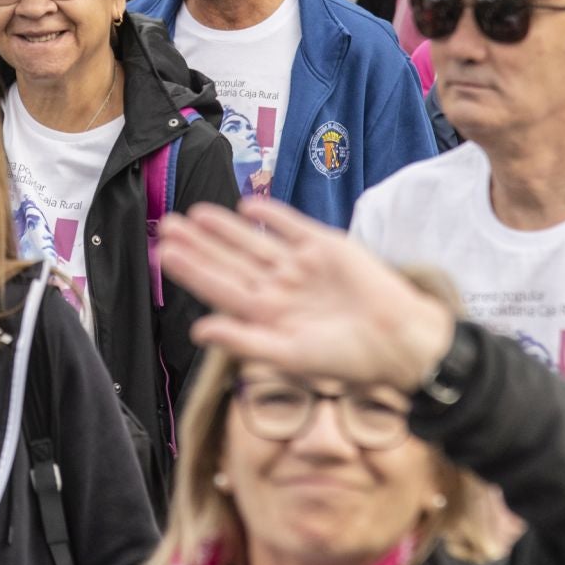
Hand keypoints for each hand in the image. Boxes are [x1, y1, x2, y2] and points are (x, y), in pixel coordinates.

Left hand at [159, 198, 455, 392]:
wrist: (400, 340)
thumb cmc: (348, 359)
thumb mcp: (291, 355)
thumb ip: (244, 340)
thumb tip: (198, 331)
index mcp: (267, 315)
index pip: (220, 288)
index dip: (192, 271)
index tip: (164, 254)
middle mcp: (279, 287)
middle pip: (230, 261)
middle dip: (199, 244)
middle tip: (166, 225)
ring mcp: (301, 265)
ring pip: (254, 241)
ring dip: (225, 227)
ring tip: (194, 213)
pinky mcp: (326, 246)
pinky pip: (292, 226)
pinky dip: (271, 215)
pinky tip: (248, 205)